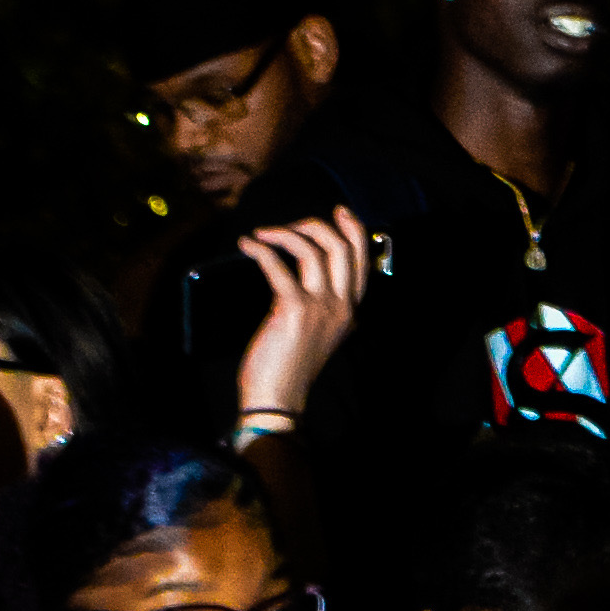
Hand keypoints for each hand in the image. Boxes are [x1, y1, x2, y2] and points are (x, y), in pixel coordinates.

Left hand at [230, 207, 374, 426]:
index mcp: (350, 310)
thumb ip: (321, 304)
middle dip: (314, 226)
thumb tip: (301, 272)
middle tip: (288, 226)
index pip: (362, 261)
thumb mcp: (317, 332)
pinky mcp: (293, 310)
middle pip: (341, 247)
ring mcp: (321, 308)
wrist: (277, 399)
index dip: (353, 230)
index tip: (338, 212)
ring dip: (285, 234)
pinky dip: (261, 251)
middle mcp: (342, 306)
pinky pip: (279, 267)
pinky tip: (247, 246)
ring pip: (314, 250)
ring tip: (262, 234)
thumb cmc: (289, 366)